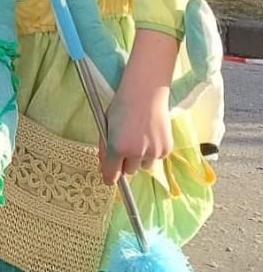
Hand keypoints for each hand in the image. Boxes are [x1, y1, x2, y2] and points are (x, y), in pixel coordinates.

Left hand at [100, 30, 177, 183]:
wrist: (146, 93)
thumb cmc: (121, 106)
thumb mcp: (106, 126)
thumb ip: (105, 147)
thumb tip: (105, 167)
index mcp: (118, 147)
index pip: (112, 174)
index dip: (109, 177)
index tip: (108, 178)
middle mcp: (136, 153)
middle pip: (128, 171)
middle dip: (124, 163)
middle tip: (124, 145)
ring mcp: (153, 152)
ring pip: (143, 166)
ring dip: (139, 158)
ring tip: (138, 137)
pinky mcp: (166, 149)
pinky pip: (156, 158)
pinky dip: (152, 151)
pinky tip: (150, 135)